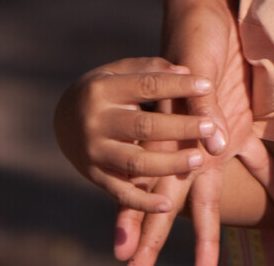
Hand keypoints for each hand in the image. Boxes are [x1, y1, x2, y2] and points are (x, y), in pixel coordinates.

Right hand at [53, 57, 215, 210]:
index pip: (148, 85)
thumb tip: (187, 72)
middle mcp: (96, 121)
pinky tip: (166, 204)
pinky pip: (119, 193)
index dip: (178, 86)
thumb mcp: (121, 70)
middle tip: (210, 127)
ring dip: (168, 164)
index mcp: (104, 89)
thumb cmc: (106, 88)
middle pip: (144, 126)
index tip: (208, 86)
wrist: (63, 117)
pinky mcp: (93, 176)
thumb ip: (152, 69)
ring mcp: (93, 151)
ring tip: (199, 160)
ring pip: (135, 162)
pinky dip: (142, 202)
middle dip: (179, 127)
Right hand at [116, 1, 273, 265]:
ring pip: (212, 193)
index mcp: (172, 131)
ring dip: (211, 228)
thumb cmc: (196, 34)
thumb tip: (213, 146)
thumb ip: (202, 107)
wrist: (212, 10)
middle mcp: (190, 142)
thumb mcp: (193, 65)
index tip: (124, 251)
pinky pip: (257, 157)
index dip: (136, 216)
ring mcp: (216, 137)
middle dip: (159, 236)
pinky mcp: (242, 123)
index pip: (150, 182)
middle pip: (172, 198)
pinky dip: (273, 177)